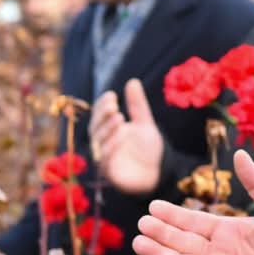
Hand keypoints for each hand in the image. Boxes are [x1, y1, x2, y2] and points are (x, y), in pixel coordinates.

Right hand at [90, 79, 163, 195]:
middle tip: (113, 105)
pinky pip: (106, 158)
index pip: (99, 114)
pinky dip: (112, 145)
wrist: (158, 173)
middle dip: (102, 115)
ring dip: (108, 129)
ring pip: (99, 141)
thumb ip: (137, 105)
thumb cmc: (147, 148)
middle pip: (95, 127)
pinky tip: (122, 134)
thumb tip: (133, 81)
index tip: (112, 95)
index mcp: (108, 129)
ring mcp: (104, 157)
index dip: (102, 104)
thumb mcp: (144, 123)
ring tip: (119, 118)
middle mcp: (102, 142)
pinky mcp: (109, 172)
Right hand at [134, 151, 253, 254]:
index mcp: (230, 231)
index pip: (194, 221)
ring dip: (160, 250)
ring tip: (139, 239)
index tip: (153, 206)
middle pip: (182, 239)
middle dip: (161, 231)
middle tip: (140, 221)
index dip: (173, 215)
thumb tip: (240, 153)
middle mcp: (219, 252)